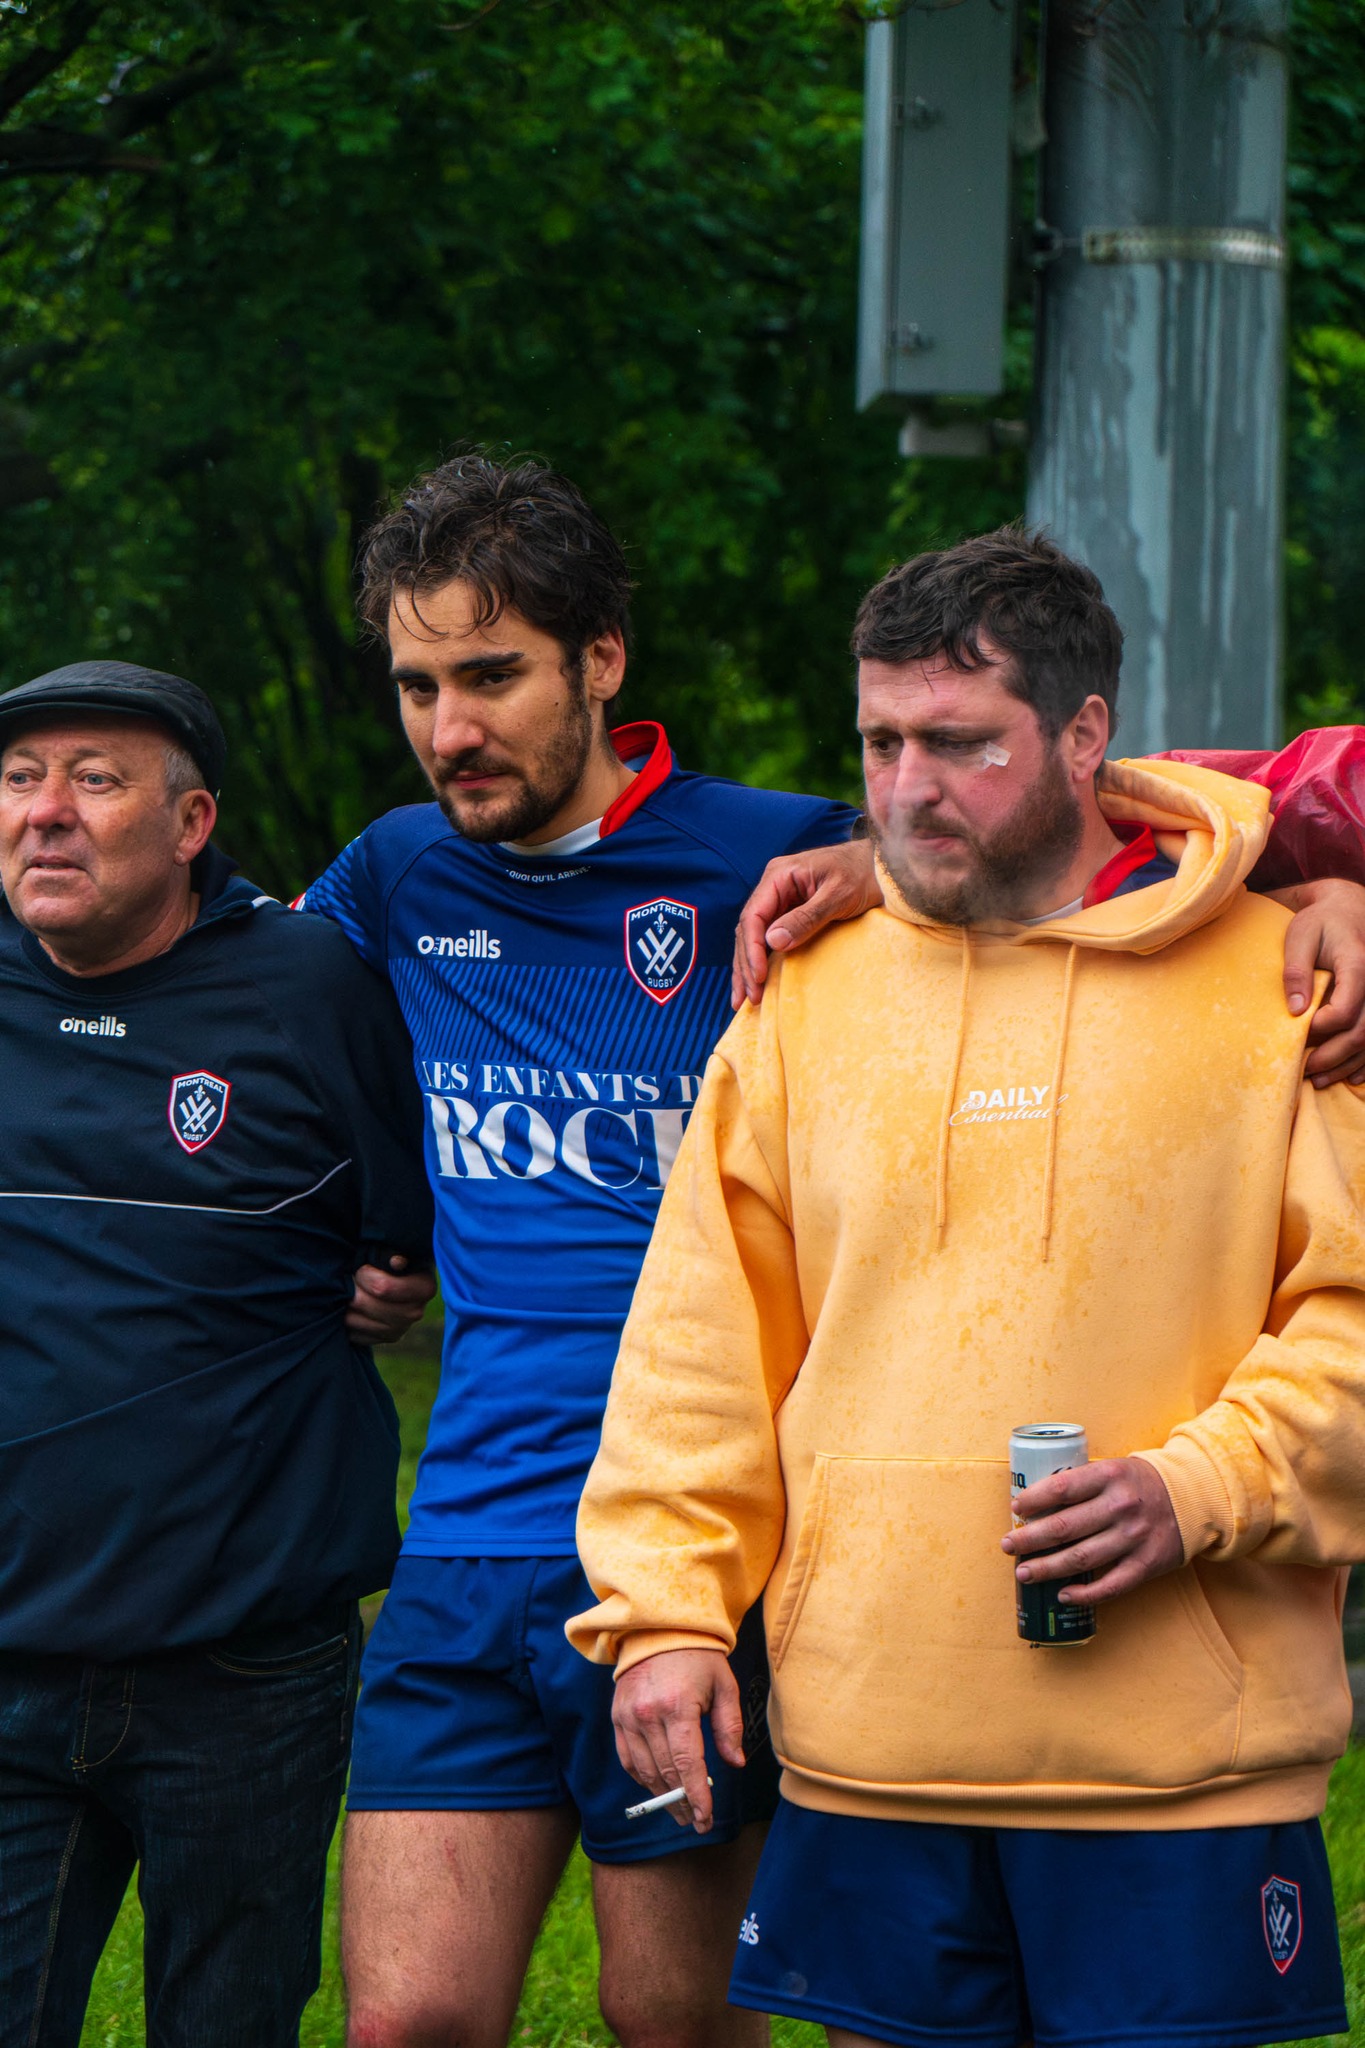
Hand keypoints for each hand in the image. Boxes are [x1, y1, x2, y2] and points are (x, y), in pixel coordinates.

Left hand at [346, 1256, 435, 1343]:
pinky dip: (348, 1322)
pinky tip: (352, 1308)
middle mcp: (415, 1312)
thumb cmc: (392, 1258)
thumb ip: (393, 1252)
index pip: (383, 1288)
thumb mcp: (395, 1249)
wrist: (395, 1275)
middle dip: (353, 1290)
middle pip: (367, 1305)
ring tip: (348, 1293)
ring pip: (356, 1321)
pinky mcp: (384, 1340)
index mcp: (424, 1287)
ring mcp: (400, 1329)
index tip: (361, 1268)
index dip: (365, 1276)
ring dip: (346, 1306)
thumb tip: (396, 1262)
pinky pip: (355, 1335)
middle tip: (350, 1279)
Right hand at [612, 1648, 743, 1832]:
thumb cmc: (698, 1657)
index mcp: (678, 1706)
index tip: (706, 1817)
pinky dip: (642, 1778)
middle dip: (683, 1802)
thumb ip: (729, 1726)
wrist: (659, 1629)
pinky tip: (657, 1788)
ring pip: (645, 1771)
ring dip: (662, 1796)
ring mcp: (629, 1716)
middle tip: (697, 1822)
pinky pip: (627, 1758)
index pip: (687, 1763)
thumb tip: (734, 1763)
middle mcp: (648, 1714)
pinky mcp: (617, 1716)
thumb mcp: (723, 1685)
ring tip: (680, 1811)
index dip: (697, 1795)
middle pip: (666, 1772)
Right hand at [730, 839, 882, 1008]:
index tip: (758, 976)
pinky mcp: (790, 912)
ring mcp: (780, 900)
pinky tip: (756, 980)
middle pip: (748, 930)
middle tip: (749, 998)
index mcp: (779, 875)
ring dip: (747, 967)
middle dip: (746, 965)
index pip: (754, 916)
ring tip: (743, 999)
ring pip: (754, 937)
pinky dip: (761, 959)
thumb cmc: (863, 874)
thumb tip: (773, 942)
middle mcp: (774, 887)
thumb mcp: (838, 896)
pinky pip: (769, 938)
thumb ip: (806, 918)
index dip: (752, 949)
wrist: (882, 867)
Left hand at [1001, 1456, 1182, 1605]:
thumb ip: (1082, 1482)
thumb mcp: (1113, 1469)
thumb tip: (1035, 1504)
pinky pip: (1110, 1585)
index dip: (1033, 1500)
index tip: (1015, 1509)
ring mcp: (1134, 1538)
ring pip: (1081, 1558)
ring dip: (1047, 1568)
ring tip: (1024, 1572)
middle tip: (1007, 1545)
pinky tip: (1062, 1594)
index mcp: (1109, 1476)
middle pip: (1064, 1527)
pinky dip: (1084, 1593)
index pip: (1061, 1488)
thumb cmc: (1139, 1483)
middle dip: (1029, 1538)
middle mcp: (1121, 1506)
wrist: (1192, 1497)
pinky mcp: (1146, 1564)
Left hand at [1270, 878, 1364, 1085]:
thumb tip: (1296, 1010)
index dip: (1322, 1027)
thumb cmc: (1320, 923)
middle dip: (1334, 1056)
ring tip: (1319, 1079)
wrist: (1348, 912)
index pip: (1346, 1008)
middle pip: (1363, 1030)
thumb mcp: (1300, 936)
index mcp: (1358, 963)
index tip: (1299, 1033)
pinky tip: (1349, 1076)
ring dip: (1348, 1064)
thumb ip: (1296, 970)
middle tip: (1305, 1070)